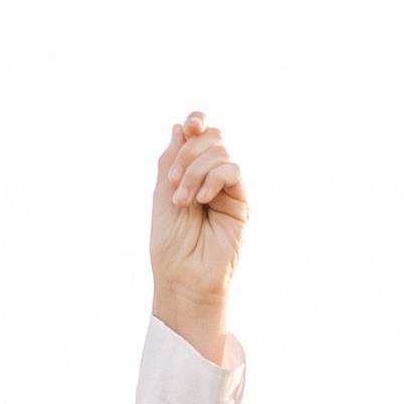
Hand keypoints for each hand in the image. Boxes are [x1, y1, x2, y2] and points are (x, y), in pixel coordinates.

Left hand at [148, 116, 244, 365]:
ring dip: (196, 170)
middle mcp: (212, 179)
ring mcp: (228, 191)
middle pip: (212, 138)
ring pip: (221, 152)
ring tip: (182, 200)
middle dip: (189, 153)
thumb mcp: (162, 197)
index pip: (201, 135)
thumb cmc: (170, 247)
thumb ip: (170, 162)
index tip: (189, 127)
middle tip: (174, 184)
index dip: (197, 121)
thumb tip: (181, 127)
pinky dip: (214, 178)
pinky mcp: (241, 204)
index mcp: (193, 174)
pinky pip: (233, 171)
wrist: (183, 281)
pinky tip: (201, 200)